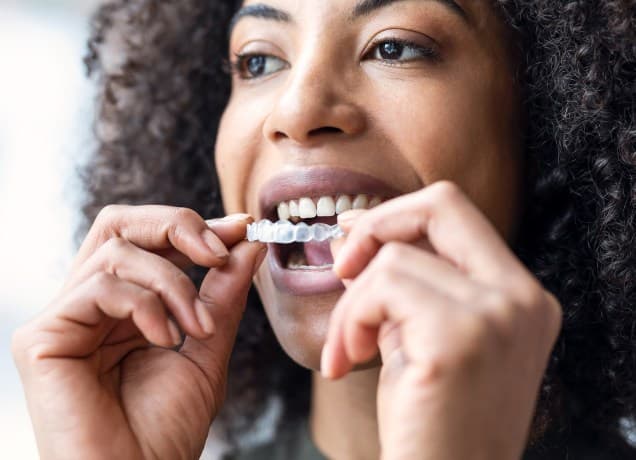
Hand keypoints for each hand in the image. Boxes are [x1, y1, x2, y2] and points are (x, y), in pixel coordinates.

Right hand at [12, 205, 265, 459]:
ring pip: (116, 250)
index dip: (192, 226)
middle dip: (176, 226)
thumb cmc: (167, 428)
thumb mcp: (208, 346)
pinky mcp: (41, 338)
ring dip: (172, 282)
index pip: (147, 239)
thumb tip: (246, 239)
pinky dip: (144, 305)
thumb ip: (223, 293)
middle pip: (120, 224)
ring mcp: (64, 318)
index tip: (241, 228)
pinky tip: (165, 339)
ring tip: (197, 327)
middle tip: (217, 252)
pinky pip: (99, 287)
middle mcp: (90, 304)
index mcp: (124, 305)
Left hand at [321, 181, 561, 459]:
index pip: (457, 214)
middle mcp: (522, 299)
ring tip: (349, 349)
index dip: (399, 214)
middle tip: (341, 267)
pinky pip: (381, 288)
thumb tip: (353, 233)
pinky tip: (351, 360)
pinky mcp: (460, 337)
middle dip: (376, 224)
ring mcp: (498, 315)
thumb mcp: (420, 337)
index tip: (353, 236)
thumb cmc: (429, 421)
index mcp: (521, 296)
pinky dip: (351, 320)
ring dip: (351, 304)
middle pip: (442, 203)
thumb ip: (402, 283)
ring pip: (393, 257)